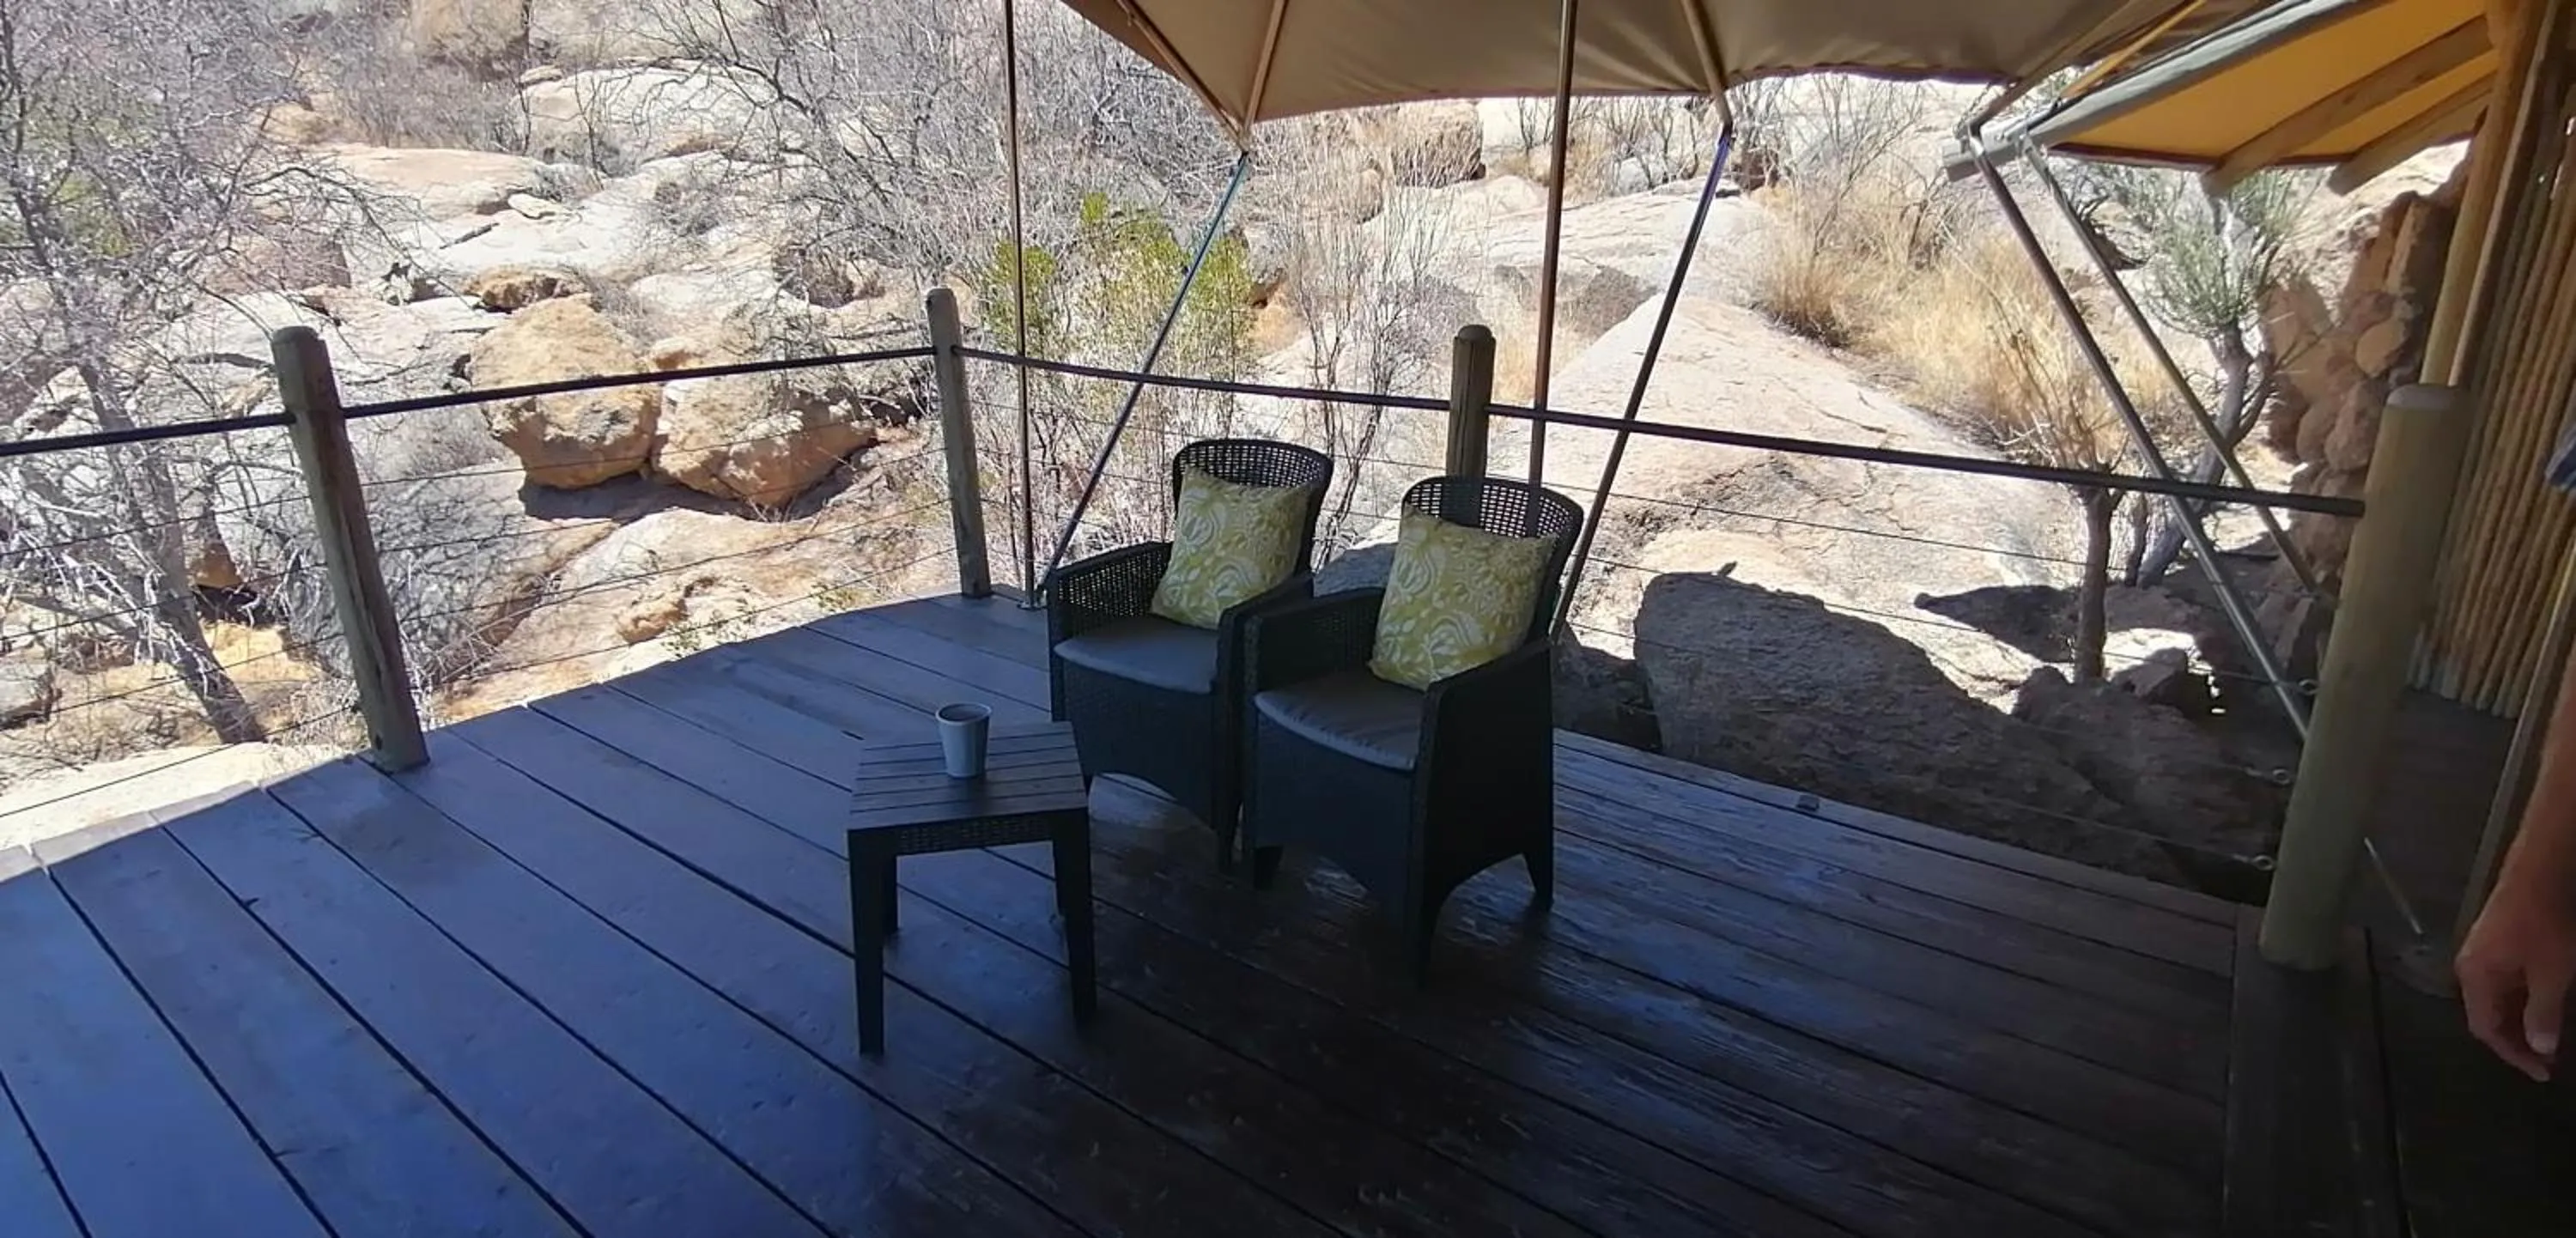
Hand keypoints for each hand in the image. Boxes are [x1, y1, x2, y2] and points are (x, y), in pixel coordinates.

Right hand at [2456, 874, 2575, 1081]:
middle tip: (2547, 1057)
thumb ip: (2543, 1014)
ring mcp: (2483, 950)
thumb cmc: (2545, 925)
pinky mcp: (2498, 939)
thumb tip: (2541, 1047)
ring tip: (2550, 1033)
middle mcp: (2471, 965)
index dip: (2513, 1054)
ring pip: (2498, 997)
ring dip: (2521, 1018)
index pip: (2485, 1029)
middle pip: (2487, 1014)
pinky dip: (2523, 998)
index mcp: (2475, 977)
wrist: (2544, 871)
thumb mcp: (2551, 974)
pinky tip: (2545, 999)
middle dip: (2515, 1039)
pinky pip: (2505, 980)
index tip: (2543, 1071)